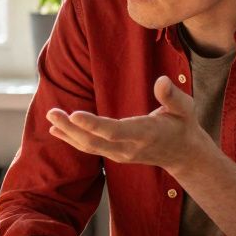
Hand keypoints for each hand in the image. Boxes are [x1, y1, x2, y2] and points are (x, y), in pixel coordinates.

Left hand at [46, 75, 209, 174]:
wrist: (183, 154)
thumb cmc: (183, 125)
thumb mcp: (185, 109)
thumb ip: (172, 97)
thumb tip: (161, 81)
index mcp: (145, 134)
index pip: (114, 131)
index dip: (93, 124)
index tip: (73, 115)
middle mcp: (129, 147)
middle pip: (95, 141)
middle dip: (71, 128)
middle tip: (51, 113)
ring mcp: (120, 154)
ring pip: (89, 146)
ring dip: (67, 133)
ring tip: (50, 118)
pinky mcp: (115, 154)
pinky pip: (90, 148)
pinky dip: (72, 139)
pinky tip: (56, 131)